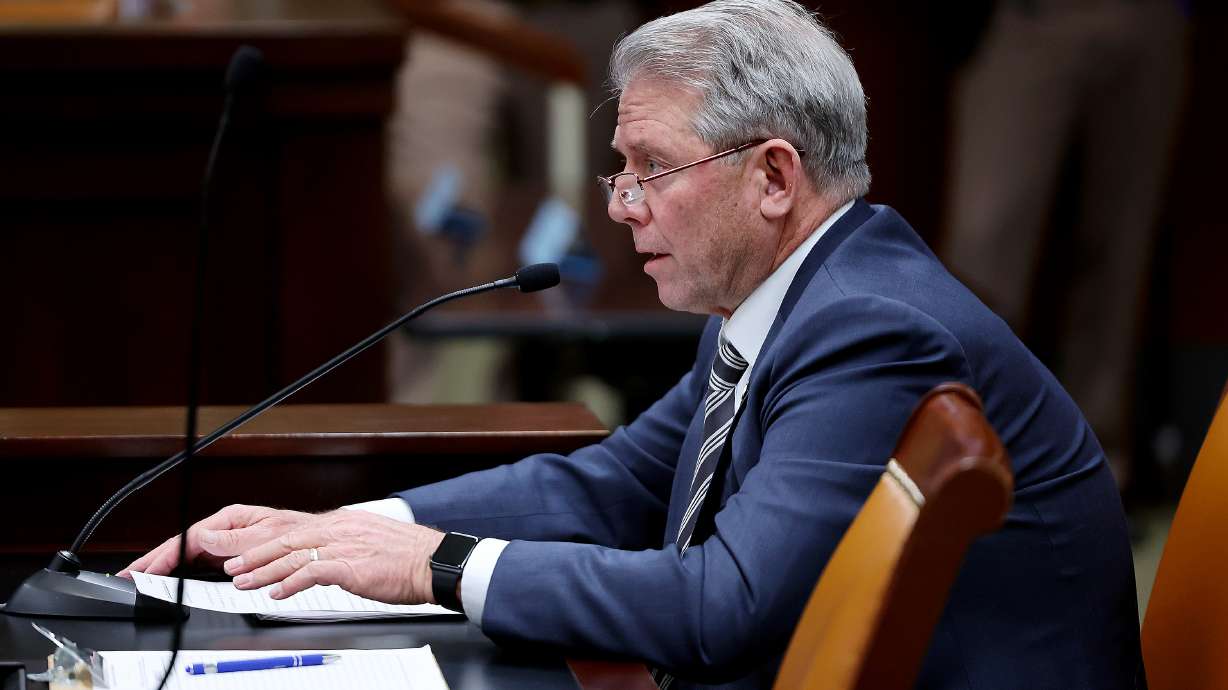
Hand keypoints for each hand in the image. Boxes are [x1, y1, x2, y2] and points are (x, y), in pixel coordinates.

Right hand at [119, 504, 317, 577]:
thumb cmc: (297, 532)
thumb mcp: (267, 535)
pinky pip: (199, 565)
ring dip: (163, 566)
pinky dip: (181, 572)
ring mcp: (225, 544)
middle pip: (181, 546)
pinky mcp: (230, 557)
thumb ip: (235, 539)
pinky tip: (167, 580)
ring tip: (140, 578)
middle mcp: (225, 529)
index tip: (147, 568)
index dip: (165, 554)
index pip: (189, 537)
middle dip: (154, 559)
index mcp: (231, 519)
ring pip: (187, 556)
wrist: (316, 541)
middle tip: (129, 575)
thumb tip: (205, 537)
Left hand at [223, 511, 446, 604]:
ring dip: (263, 570)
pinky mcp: (351, 565)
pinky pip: (311, 572)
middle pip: (286, 539)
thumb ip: (344, 549)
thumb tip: (323, 564)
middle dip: (255, 554)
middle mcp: (340, 529)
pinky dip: (290, 583)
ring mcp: (344, 545)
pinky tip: (277, 593)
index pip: (296, 531)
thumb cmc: (407, 558)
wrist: (433, 562)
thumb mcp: (370, 545)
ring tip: (243, 581)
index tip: (249, 554)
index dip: (268, 544)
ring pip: (293, 554)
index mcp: (344, 523)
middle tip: (233, 566)